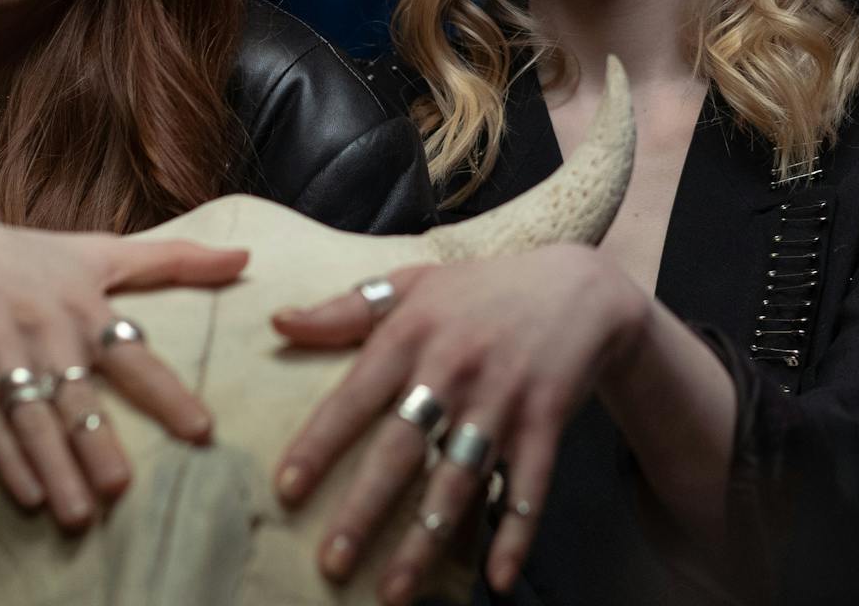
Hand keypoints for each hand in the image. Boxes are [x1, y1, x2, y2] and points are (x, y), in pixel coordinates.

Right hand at [0, 197, 246, 528]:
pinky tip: (26, 495)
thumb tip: (246, 256)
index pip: (133, 354)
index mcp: (85, 305)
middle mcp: (45, 330)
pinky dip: (4, 460)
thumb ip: (174, 260)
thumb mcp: (99, 252)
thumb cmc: (27, 255)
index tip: (201, 431)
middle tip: (121, 489)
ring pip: (30, 418)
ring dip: (53, 467)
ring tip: (78, 514)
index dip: (167, 393)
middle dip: (96, 443)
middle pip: (76, 396)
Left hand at [270, 243, 647, 602]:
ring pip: (459, 477)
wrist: (579, 286)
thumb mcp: (413, 283)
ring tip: (395, 590)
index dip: (320, 443)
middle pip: (402, 448)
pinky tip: (497, 578)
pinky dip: (516, 532)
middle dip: (365, 509)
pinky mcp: (546, 422)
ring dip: (428, 538)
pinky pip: (530, 485)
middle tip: (332, 563)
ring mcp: (503, 399)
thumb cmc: (481, 290)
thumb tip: (278, 321)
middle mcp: (454, 369)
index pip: (355, 396)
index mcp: (412, 334)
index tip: (286, 489)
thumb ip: (345, 309)